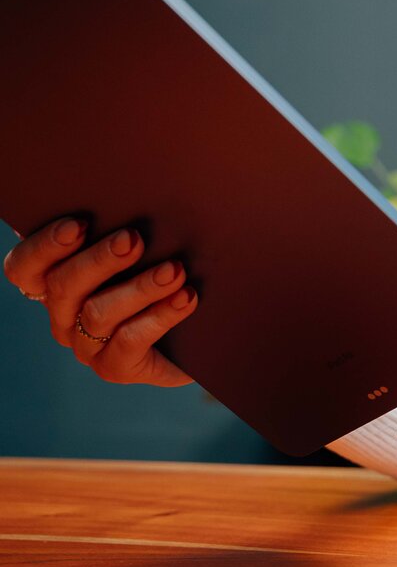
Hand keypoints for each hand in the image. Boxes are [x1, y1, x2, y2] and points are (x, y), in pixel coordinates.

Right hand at [4, 217, 197, 385]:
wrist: (203, 335)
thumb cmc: (168, 277)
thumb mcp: (145, 251)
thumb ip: (122, 232)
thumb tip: (125, 199)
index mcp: (56, 282)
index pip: (24, 267)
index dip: (43, 246)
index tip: (78, 224)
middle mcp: (63, 315)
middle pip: (63, 286)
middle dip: (99, 260)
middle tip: (133, 239)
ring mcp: (86, 345)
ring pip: (98, 313)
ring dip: (139, 287)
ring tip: (175, 270)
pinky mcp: (115, 367)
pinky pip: (130, 341)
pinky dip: (160, 316)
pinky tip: (185, 298)